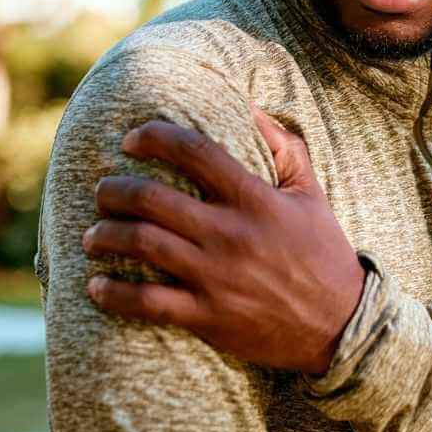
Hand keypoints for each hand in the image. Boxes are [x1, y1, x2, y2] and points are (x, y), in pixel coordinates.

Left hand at [81, 105, 365, 375]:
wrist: (340, 325)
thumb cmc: (323, 252)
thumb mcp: (311, 193)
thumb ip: (284, 146)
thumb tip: (250, 105)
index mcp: (255, 199)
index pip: (196, 152)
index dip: (156, 138)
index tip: (132, 139)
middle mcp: (231, 234)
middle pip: (153, 199)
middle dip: (115, 190)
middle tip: (103, 190)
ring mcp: (216, 277)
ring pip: (142, 245)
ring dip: (105, 235)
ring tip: (92, 234)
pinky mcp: (207, 316)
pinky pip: (147, 303)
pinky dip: (113, 294)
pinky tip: (95, 286)